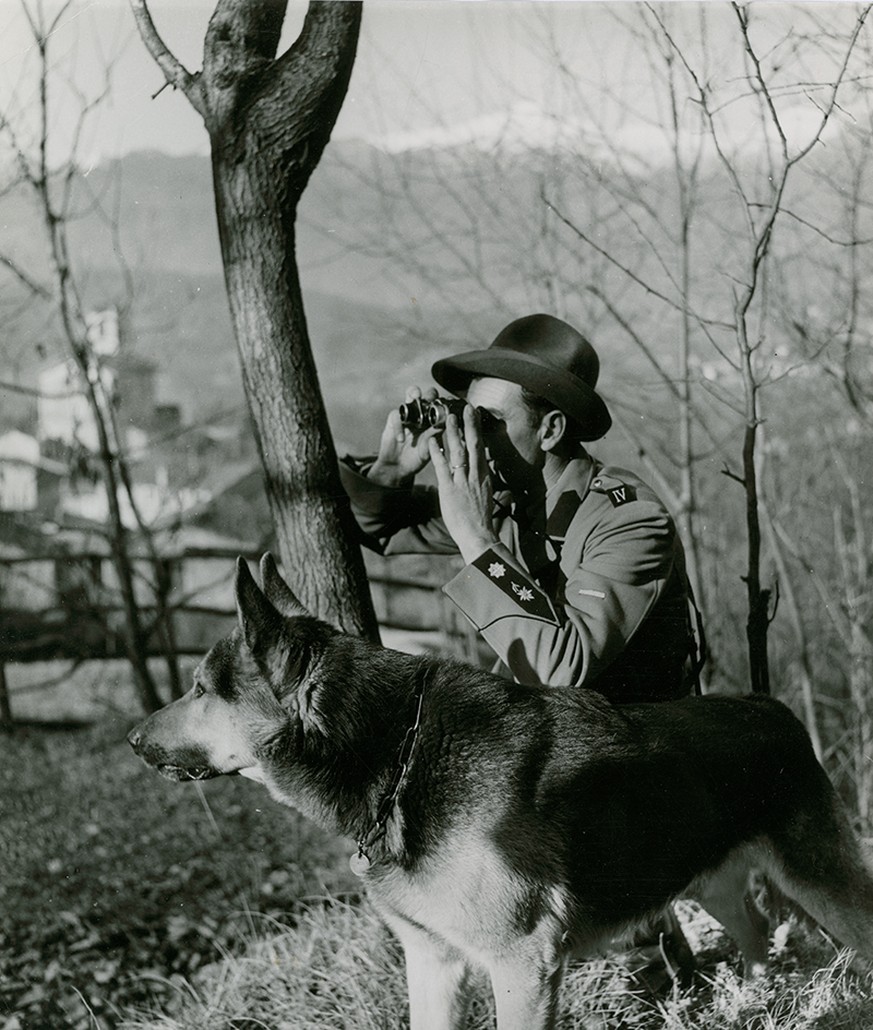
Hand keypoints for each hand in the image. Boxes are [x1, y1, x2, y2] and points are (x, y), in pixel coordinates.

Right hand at [369, 386, 438, 486]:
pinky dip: (399, 426)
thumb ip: (435, 435)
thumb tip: (446, 423)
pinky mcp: (394, 421)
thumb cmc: (417, 457)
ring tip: (416, 397)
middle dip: (430, 394)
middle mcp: (422, 415)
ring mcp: (408, 415)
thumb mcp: (429, 449)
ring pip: (410, 396)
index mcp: (434, 421)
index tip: (447, 408)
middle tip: (432, 399)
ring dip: (414, 394)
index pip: (441, 407)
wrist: (399, 468)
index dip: (444, 404)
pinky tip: (401, 439)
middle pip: (427, 395)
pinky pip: (396, 416)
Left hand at [429, 405, 496, 563]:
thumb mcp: (486, 497)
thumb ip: (484, 483)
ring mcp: (462, 481)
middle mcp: (475, 475)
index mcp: (484, 476)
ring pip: (458, 452)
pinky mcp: (449, 489)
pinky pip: (442, 467)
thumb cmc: (481, 519)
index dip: (478, 431)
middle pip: (473, 445)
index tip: (475, 417)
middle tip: (465, 408)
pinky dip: (437, 453)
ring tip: (448, 417)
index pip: (481, 449)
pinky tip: (431, 441)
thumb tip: (485, 477)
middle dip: (469, 425)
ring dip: (453, 433)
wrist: (478, 535)